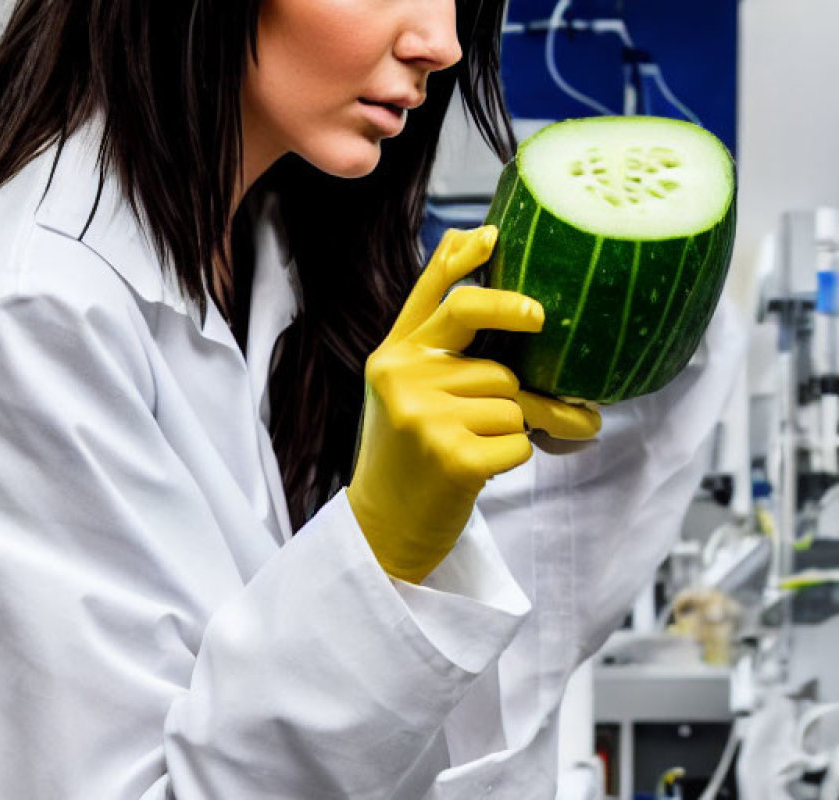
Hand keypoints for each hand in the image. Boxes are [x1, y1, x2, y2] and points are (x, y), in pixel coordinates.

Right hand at [347, 226, 599, 582]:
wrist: (383, 528)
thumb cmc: (407, 455)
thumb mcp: (407, 391)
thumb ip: (437, 338)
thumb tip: (482, 266)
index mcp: (391, 357)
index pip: (429, 296)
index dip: (461, 261)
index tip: (492, 235)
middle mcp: (401, 378)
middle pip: (488, 345)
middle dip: (518, 320)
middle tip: (541, 319)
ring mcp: (423, 416)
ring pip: (511, 400)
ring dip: (515, 424)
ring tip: (482, 445)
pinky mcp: (452, 456)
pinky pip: (519, 440)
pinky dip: (515, 457)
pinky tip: (481, 470)